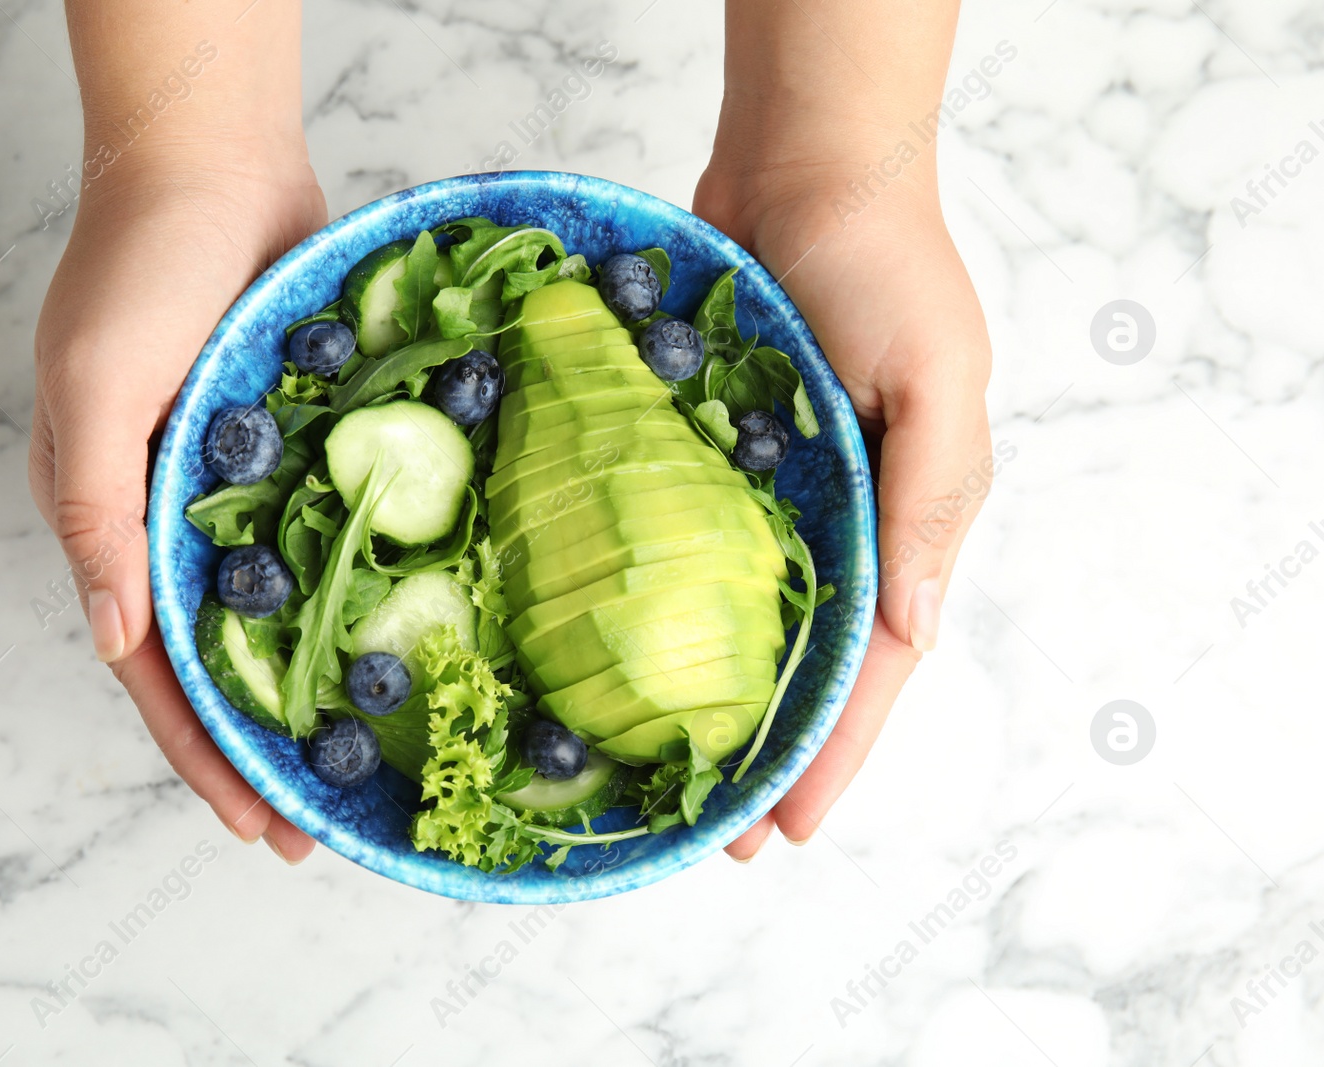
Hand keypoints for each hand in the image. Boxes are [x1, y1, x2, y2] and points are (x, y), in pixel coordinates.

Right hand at [29, 152, 326, 860]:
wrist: (214, 167)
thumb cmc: (143, 272)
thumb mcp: (96, 391)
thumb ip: (97, 516)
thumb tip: (112, 639)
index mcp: (110, 521)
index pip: (155, 672)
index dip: (206, 754)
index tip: (260, 826)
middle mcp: (171, 521)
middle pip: (216, 661)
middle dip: (260, 748)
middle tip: (318, 826)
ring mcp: (236, 490)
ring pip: (273, 615)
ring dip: (309, 689)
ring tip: (364, 760)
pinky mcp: (292, 453)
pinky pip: (322, 540)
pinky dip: (348, 593)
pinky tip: (397, 635)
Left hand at [694, 152, 992, 859]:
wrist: (805, 168)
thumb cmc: (883, 263)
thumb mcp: (936, 378)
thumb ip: (930, 504)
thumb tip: (911, 632)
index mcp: (904, 523)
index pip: (870, 667)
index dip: (828, 752)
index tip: (780, 828)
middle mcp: (837, 525)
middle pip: (800, 664)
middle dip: (763, 753)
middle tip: (714, 834)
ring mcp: (769, 497)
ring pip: (739, 624)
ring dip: (706, 699)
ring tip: (658, 774)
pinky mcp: (707, 459)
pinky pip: (684, 550)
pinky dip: (660, 607)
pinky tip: (616, 653)